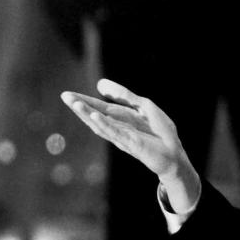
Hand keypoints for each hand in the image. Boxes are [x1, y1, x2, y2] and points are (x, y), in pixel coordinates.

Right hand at [61, 79, 200, 212]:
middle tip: (64, 96)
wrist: (175, 155)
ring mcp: (123, 137)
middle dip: (81, 107)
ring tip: (75, 103)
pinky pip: (115, 133)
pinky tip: (95, 117)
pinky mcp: (131, 144)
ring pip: (101, 125)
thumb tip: (99, 84)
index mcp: (122, 119)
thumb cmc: (162, 132)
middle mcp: (119, 129)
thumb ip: (124, 95)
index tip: (68, 94)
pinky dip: (105, 125)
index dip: (85, 101)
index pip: (100, 108)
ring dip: (88, 115)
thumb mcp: (144, 106)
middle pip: (96, 116)